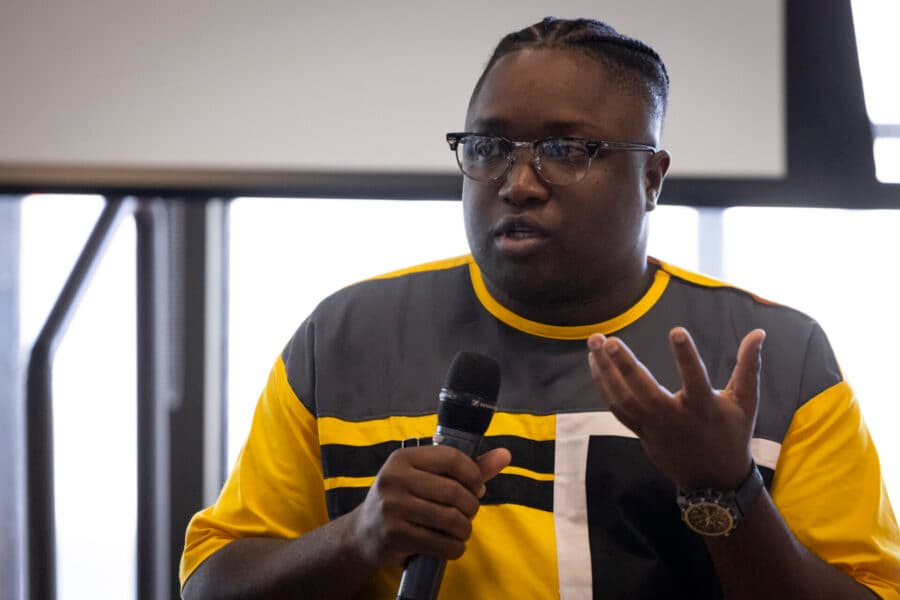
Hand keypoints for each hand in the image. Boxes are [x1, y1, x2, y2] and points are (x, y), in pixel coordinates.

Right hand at [346, 445, 510, 567]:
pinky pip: (441, 543)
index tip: (477, 488)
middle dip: (471, 507)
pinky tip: (451, 546)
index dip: (473, 475)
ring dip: (464, 530)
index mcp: (403, 457)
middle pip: (454, 491)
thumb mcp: (426, 477)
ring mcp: (392, 507)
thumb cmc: (402, 500)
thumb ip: (466, 468)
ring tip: (461, 530)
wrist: (363, 534)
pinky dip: (455, 548)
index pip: (451, 458)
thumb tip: (505, 455)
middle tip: (468, 513)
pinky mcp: (395, 535)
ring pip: (451, 519)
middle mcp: (395, 478)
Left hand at [587, 327, 764, 489]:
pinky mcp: (640, 432)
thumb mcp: (745, 401)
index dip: (686, 356)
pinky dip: (603, 384)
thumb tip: (759, 332)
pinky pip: (616, 407)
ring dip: (605, 371)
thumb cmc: (731, 434)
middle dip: (625, 365)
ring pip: (623, 399)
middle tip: (608, 341)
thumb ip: (749, 365)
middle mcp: (675, 418)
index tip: (676, 330)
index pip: (695, 378)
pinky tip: (595, 362)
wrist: (714, 481)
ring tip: (594, 342)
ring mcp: (653, 427)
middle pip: (644, 391)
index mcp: (704, 408)